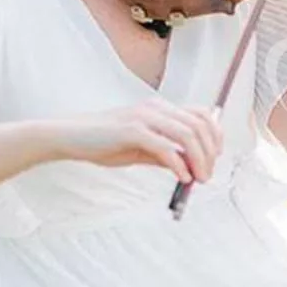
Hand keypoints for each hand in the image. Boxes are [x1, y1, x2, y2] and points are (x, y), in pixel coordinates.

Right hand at [51, 99, 222, 183]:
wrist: (70, 137)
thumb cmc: (103, 142)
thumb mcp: (140, 148)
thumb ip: (164, 154)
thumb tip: (189, 167)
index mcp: (159, 108)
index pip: (201, 113)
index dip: (215, 134)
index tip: (216, 156)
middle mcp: (156, 108)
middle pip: (199, 124)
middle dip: (210, 151)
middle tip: (208, 174)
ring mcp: (144, 117)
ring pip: (187, 134)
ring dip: (199, 159)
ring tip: (200, 179)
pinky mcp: (132, 131)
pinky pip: (165, 147)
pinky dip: (179, 164)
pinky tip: (183, 178)